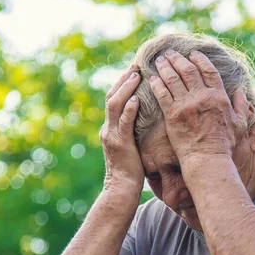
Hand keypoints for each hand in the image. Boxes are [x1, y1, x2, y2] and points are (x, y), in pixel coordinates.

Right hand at [100, 64, 143, 189]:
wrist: (121, 189)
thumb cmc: (131, 171)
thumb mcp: (131, 146)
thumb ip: (133, 131)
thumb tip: (146, 119)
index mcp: (110, 128)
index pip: (114, 99)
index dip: (122, 83)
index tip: (135, 69)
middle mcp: (108, 128)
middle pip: (111, 97)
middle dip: (123, 80)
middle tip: (136, 65)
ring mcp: (112, 135)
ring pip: (115, 105)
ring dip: (126, 88)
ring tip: (136, 75)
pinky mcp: (119, 144)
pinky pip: (123, 123)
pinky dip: (129, 109)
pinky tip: (137, 99)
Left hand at [149, 50, 249, 166]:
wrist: (208, 159)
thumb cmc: (225, 144)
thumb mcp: (240, 123)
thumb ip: (241, 105)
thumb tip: (241, 91)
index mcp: (219, 96)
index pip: (208, 70)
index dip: (199, 59)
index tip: (192, 54)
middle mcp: (202, 97)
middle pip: (187, 70)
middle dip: (177, 59)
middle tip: (170, 54)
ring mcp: (186, 105)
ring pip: (172, 79)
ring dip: (165, 67)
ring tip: (160, 61)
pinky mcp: (172, 115)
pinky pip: (162, 94)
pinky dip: (157, 84)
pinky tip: (153, 79)